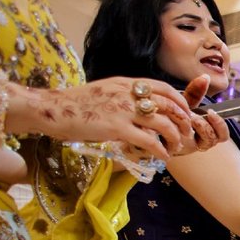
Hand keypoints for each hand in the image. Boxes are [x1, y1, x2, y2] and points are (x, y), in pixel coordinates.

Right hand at [10, 75, 220, 161]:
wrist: (53, 109)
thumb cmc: (76, 104)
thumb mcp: (105, 91)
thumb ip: (124, 95)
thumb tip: (141, 104)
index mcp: (126, 83)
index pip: (163, 88)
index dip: (180, 100)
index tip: (186, 112)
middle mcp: (128, 93)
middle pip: (169, 105)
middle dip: (183, 121)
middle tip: (186, 133)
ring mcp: (123, 110)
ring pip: (164, 122)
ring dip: (175, 137)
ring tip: (175, 147)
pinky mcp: (116, 127)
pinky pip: (148, 140)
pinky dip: (160, 149)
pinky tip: (162, 156)